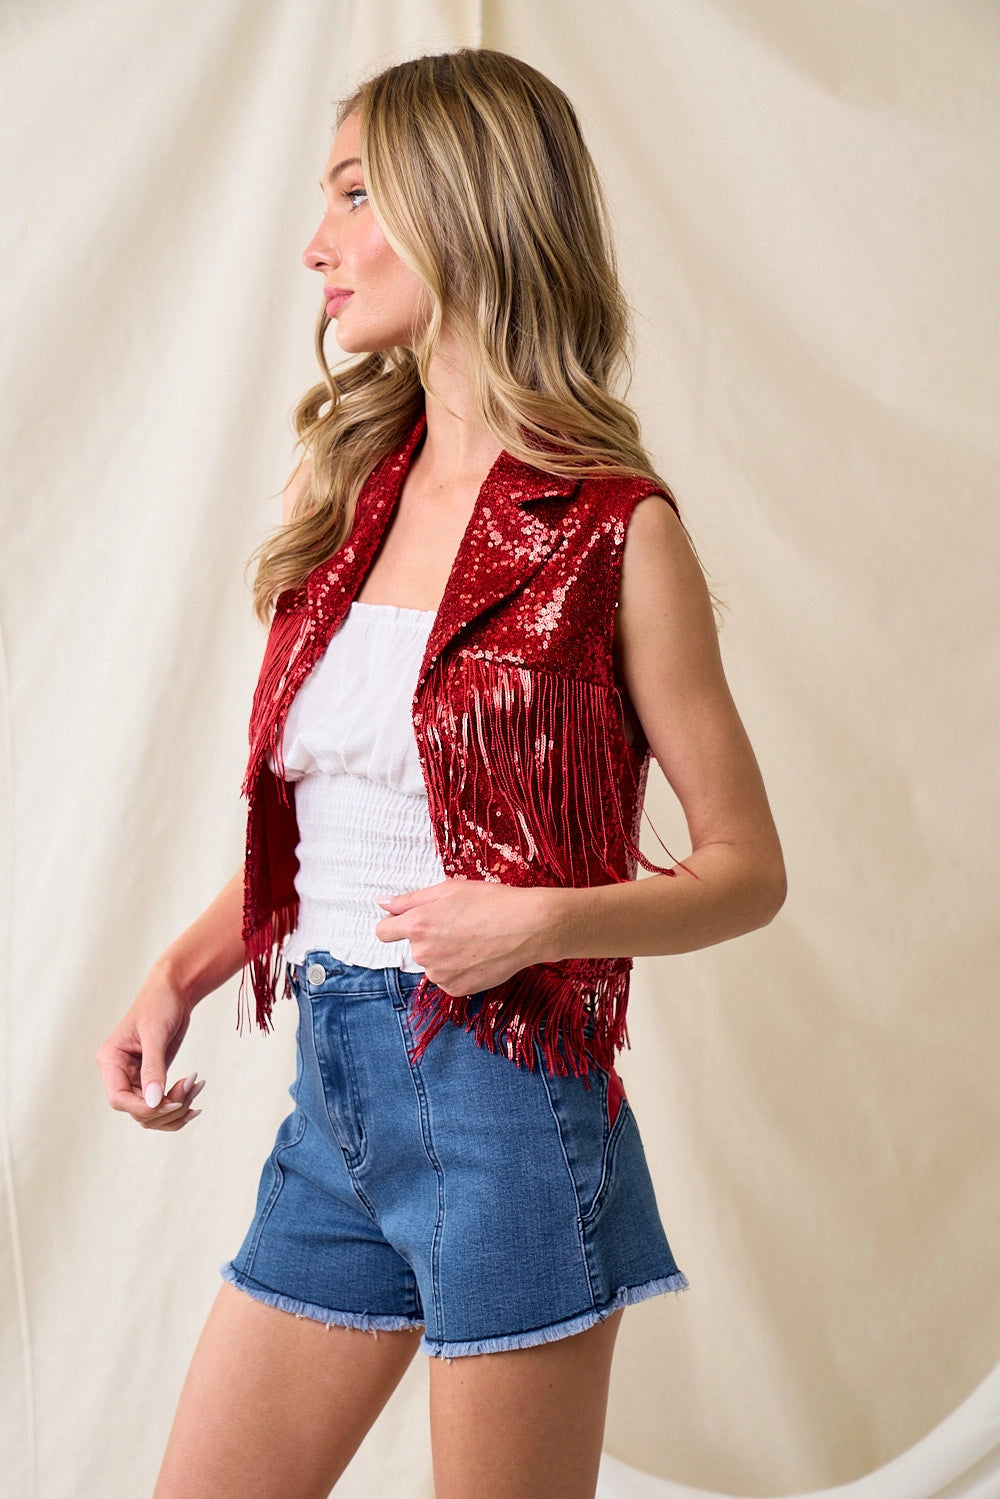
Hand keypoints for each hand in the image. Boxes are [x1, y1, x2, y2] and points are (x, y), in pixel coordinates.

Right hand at [96, 966, 205, 1130]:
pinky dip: (179, 1103)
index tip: (172, 1101)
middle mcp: (119, 1072)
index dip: (144, 1107)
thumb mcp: (155, 1033)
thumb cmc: (160, 1003)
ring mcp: (135, 1077)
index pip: (119, 1099)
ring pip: (151, 1112)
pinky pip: (161, 1104)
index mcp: (111, 1060)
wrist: (174, 991)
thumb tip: (153, 1102)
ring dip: (176, 1107)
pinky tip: (195, 1091)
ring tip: (196, 1086)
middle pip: (137, 1110)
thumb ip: (153, 1068)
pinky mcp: (151, 1078)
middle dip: (166, 1107)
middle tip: (191, 1087)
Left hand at [374, 879, 561, 995]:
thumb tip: (381, 903)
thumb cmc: (490, 902)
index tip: (408, 921)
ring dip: (444, 954)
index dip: (394, 924)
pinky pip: (447, 978)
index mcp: (417, 925)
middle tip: (459, 923)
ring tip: (473, 939)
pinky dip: (458, 969)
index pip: (383, 932)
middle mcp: (423, 953)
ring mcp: (439, 975)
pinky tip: (478, 955)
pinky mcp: (456, 989)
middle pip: (414, 946)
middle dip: (429, 936)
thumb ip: (409, 900)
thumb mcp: (447, 889)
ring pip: (432, 963)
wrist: (528, 927)